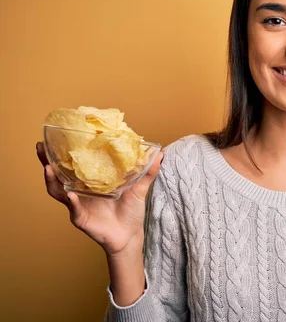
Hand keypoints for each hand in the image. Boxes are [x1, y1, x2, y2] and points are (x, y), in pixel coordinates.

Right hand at [36, 142, 163, 255]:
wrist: (130, 235)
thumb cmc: (131, 211)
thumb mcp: (139, 189)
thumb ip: (148, 172)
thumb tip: (160, 153)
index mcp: (90, 180)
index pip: (72, 163)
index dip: (62, 151)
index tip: (56, 135)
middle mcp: (79, 190)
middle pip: (57, 174)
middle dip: (46, 161)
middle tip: (40, 147)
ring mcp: (77, 204)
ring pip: (58, 191)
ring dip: (52, 180)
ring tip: (48, 168)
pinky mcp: (80, 218)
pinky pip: (73, 208)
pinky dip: (71, 200)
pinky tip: (70, 193)